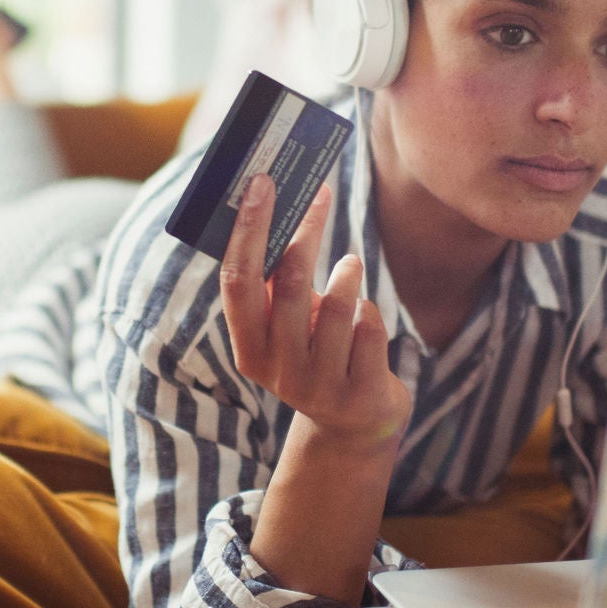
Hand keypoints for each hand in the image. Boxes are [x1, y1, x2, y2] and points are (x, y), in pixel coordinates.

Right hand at [219, 175, 411, 450]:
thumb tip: (278, 206)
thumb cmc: (318, 353)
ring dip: (347, 275)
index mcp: (248, 348)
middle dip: (306, 232)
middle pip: (287, 285)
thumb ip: (277, 284)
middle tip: (322, 195)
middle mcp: (277, 371)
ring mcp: (318, 387)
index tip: (262, 182)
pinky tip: (365, 314)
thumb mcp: (288, 327)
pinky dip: (369, 311)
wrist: (355, 425)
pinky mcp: (359, 394)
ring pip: (336, 307)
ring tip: (350, 264)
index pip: (237, 281)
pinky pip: (369, 328)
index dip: (248, 229)